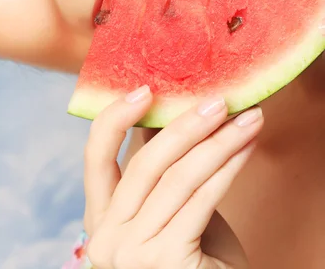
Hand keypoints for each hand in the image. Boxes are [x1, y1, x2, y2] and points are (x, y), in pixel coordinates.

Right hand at [83, 86, 262, 268]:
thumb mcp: (167, 211)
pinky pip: (201, 199)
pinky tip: (246, 148)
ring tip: (247, 120)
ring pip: (178, 177)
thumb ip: (158, 170)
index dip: (115, 118)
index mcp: (100, 219)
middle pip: (144, 163)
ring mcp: (131, 253)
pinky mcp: (164, 261)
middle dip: (186, 125)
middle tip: (219, 101)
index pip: (94, 157)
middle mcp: (106, 237)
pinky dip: (228, 167)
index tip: (145, 89)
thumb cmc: (194, 258)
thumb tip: (162, 110)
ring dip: (218, 142)